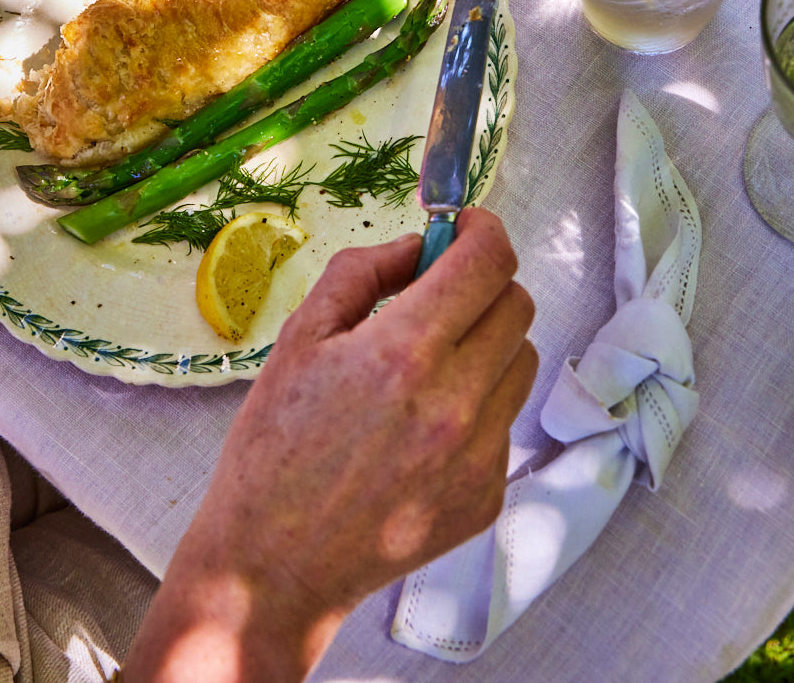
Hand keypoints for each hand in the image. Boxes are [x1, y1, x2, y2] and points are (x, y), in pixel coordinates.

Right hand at [121, 208, 536, 682]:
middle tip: (438, 293)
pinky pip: (505, 421)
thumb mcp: (301, 336)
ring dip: (486, 342)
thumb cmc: (274, 447)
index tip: (462, 228)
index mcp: (404, 352)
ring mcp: (478, 456)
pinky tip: (422, 425)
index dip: (482, 229)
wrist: (272, 565)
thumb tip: (420, 247)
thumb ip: (365, 272)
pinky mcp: (487, 497)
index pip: (489, 262)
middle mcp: (455, 403)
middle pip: (517, 305)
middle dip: (482, 282)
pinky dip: (478, 404)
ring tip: (429, 362)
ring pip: (521, 361)